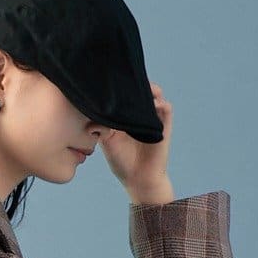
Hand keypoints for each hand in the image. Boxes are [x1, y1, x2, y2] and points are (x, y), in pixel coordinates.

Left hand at [99, 82, 172, 196]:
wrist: (139, 180)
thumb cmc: (122, 163)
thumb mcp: (106, 142)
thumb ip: (99, 127)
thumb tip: (90, 116)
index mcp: (125, 114)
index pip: (125, 93)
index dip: (121, 84)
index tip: (112, 78)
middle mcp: (139, 113)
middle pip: (140, 88)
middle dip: (134, 81)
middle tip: (126, 77)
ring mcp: (153, 118)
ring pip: (155, 93)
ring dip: (150, 88)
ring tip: (140, 89)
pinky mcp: (164, 125)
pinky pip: (166, 108)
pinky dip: (160, 104)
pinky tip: (152, 105)